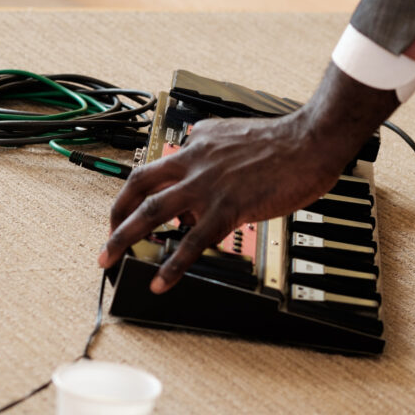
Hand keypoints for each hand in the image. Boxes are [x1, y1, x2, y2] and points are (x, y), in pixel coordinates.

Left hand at [98, 64, 398, 292]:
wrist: (308, 142)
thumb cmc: (282, 141)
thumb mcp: (233, 131)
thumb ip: (210, 140)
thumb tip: (195, 140)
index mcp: (197, 143)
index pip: (155, 165)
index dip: (135, 189)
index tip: (128, 205)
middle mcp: (194, 162)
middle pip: (138, 186)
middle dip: (116, 213)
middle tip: (106, 237)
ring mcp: (207, 186)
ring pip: (152, 212)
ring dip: (124, 238)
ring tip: (108, 259)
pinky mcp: (227, 209)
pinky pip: (192, 242)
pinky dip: (172, 266)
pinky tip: (160, 282)